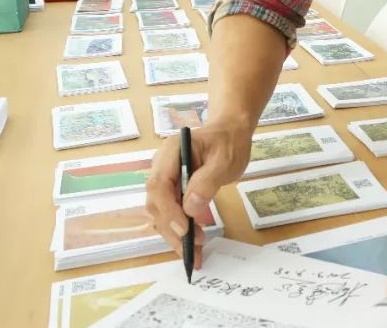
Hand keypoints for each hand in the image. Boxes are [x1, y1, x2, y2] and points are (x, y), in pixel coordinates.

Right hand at [145, 124, 250, 267]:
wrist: (230, 133)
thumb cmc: (229, 143)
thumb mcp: (225, 160)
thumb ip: (207, 182)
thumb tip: (189, 208)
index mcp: (171, 152)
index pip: (159, 184)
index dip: (169, 210)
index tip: (184, 230)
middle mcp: (162, 166)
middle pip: (156, 202)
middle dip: (171, 229)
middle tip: (191, 250)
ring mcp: (165, 178)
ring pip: (160, 211)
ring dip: (174, 234)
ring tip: (193, 253)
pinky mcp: (172, 189)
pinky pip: (170, 211)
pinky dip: (178, 229)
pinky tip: (190, 243)